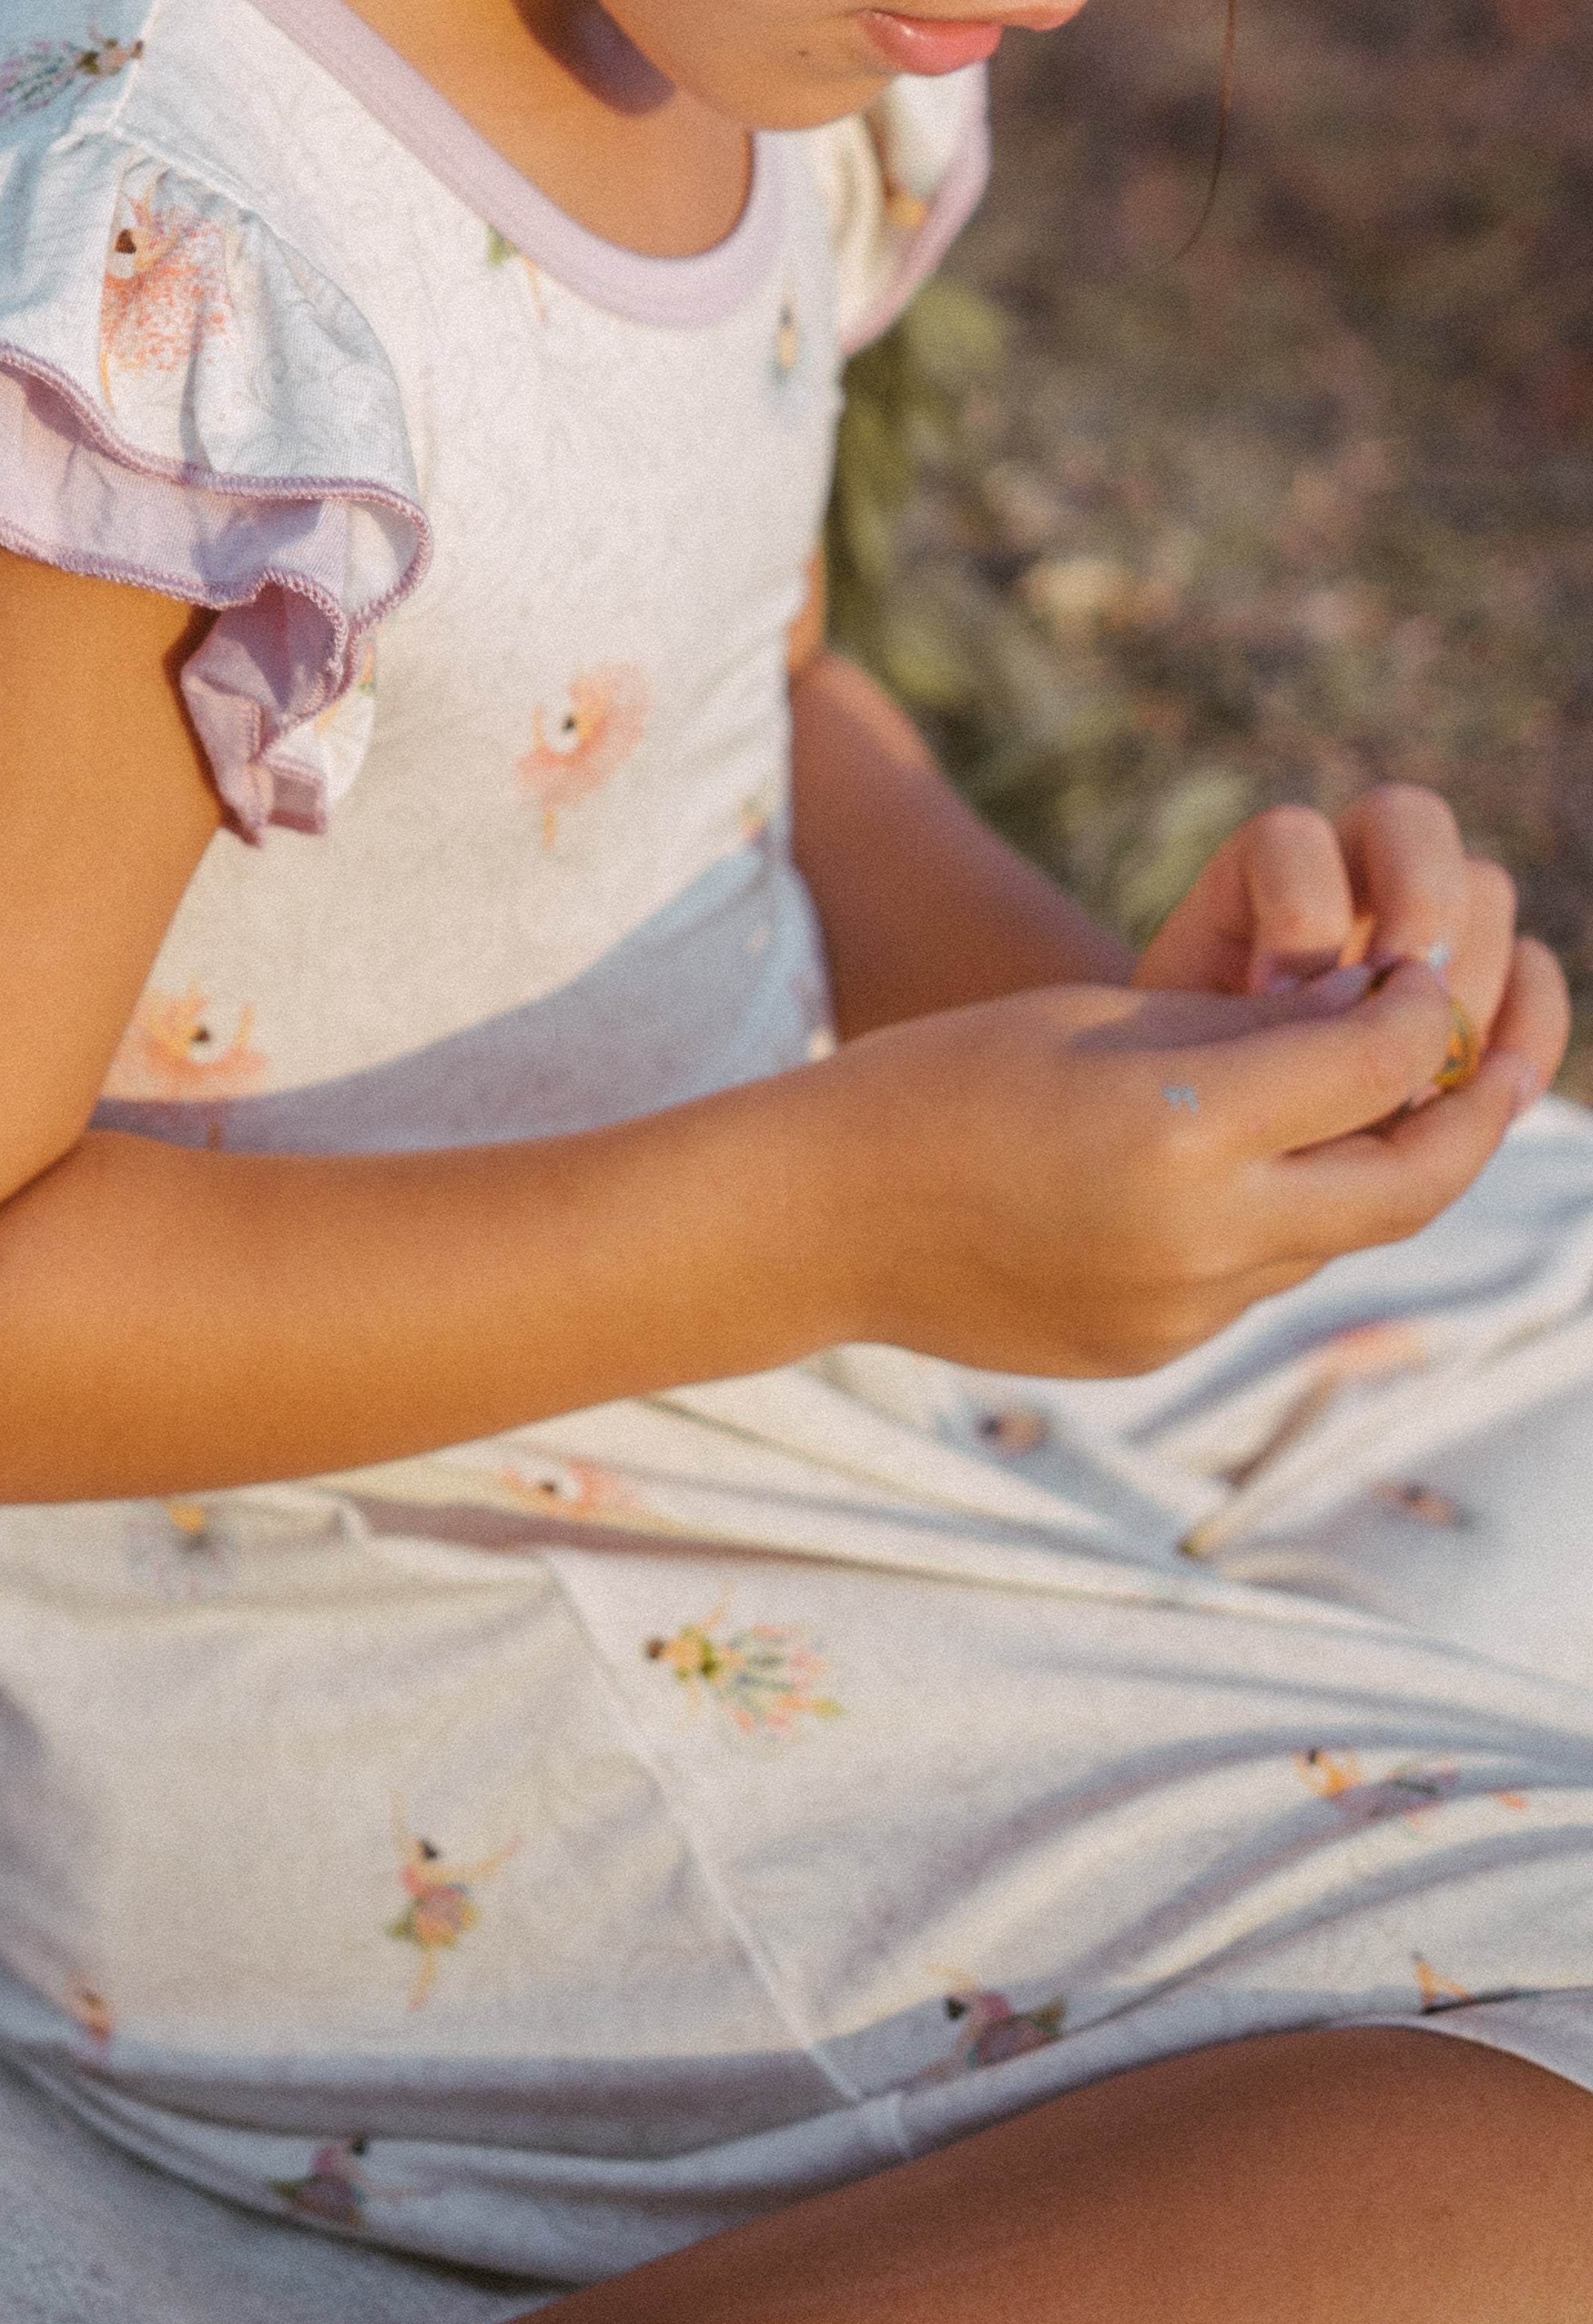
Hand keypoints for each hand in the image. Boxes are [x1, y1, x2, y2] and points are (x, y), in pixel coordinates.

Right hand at [809, 956, 1546, 1379]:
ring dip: (1375, 1168)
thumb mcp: (1096, 1017)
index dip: (1425, 1014)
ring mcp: (1185, 1310)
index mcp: (1181, 1130)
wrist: (821, 1216)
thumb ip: (1239, 1031)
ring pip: (1337, 1236)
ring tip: (1389, 1104)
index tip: (1433, 975)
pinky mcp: (1158, 1347)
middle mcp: (1202, 1237)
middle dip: (1474, 1115)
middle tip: (1502, 1058)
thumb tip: (1364, 1023)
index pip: (1374, 1066)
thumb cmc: (944, 1078)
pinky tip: (1254, 1169)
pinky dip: (1282, 1216)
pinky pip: (1257, 1277)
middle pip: (1410, 1185)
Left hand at [1137, 781, 1565, 1083]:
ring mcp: (1430, 920)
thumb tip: (1320, 992)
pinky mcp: (1488, 988)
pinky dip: (1528, 1031)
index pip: (1293, 834)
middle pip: (1411, 817)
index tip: (1268, 998)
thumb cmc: (1201, 1086)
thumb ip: (1241, 1013)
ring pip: (1485, 888)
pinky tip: (1488, 1092)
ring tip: (1414, 1078)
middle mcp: (1354, 872)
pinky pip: (1537, 978)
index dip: (1298, 911)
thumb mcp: (1189, 1047)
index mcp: (1266, 873)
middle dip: (1414, 904)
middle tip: (1386, 996)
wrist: (1239, 1140)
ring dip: (1465, 980)